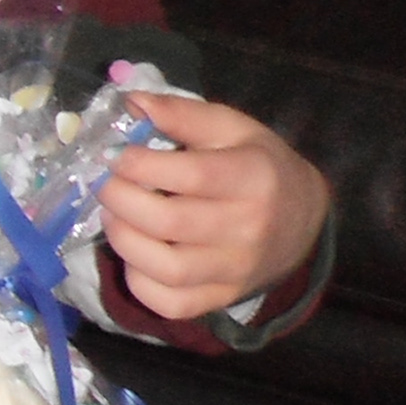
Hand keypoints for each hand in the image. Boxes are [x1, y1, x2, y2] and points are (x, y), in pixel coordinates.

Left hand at [104, 93, 329, 319]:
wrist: (301, 221)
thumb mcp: (233, 129)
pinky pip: (170, 303)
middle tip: (104, 184)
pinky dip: (140, 283)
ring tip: (113, 216)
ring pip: (165, 268)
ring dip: (123, 241)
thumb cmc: (259, 166)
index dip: (141, 164)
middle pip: (169, 222)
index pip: (191, 175)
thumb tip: (131, 101)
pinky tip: (135, 255)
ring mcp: (235, 270)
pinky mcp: (220, 298)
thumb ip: (184, 114)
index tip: (114, 155)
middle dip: (121, 200)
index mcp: (255, 178)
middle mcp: (248, 228)